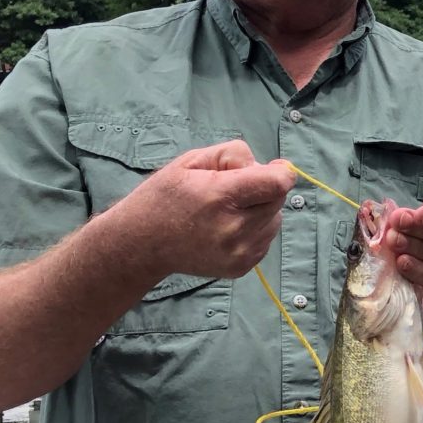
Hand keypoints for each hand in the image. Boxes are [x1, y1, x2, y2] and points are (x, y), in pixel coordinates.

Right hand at [124, 139, 294, 278]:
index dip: (280, 173)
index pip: (276, 184)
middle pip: (278, 200)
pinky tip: (228, 227)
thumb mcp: (192, 160)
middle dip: (265, 189)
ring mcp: (239, 252)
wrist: (142, 244)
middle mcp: (233, 228)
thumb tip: (272, 168)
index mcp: (220, 196)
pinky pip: (266, 240)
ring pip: (275, 220)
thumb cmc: (166, 196)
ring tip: (229, 210)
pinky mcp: (241, 267)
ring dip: (262, 210)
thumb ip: (234, 155)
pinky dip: (255, 230)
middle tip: (235, 188)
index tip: (273, 169)